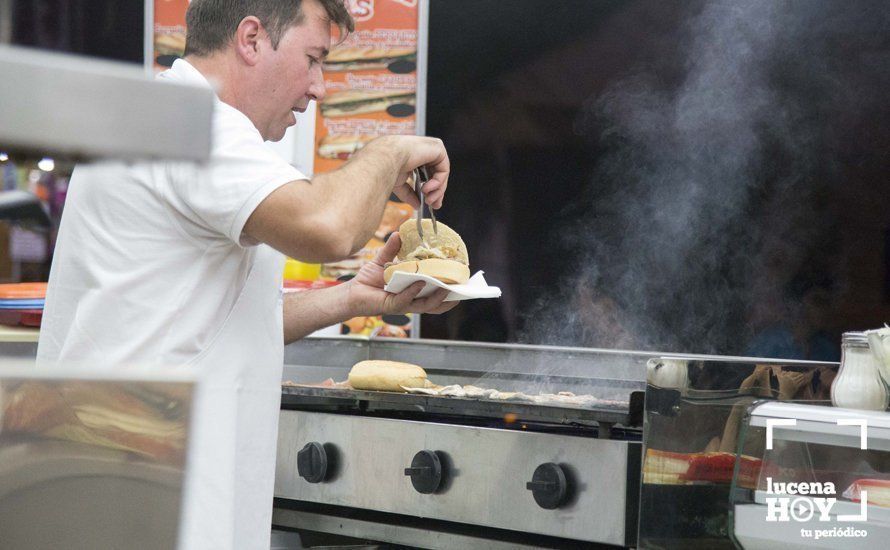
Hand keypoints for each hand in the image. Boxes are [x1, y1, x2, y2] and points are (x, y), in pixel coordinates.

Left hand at [344, 233, 458, 316]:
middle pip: (435, 304)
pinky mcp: (392, 306)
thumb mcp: (383, 261)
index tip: (462, 281)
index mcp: (413, 291)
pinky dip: (413, 292)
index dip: (449, 291)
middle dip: (449, 298)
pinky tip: (419, 283)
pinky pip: (406, 300)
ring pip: (425, 305)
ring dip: (436, 297)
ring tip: (445, 288)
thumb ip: (393, 249)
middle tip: (462, 289)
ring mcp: (403, 304)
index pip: (435, 294)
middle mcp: (411, 299)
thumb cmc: (369, 279)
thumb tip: (399, 233)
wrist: (352, 292)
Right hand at [380, 136, 449, 209]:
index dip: (432, 189)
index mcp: (415, 155)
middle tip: (434, 205)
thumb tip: (417, 206)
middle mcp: (425, 150)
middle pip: (437, 174)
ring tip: (428, 199)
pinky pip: (444, 170)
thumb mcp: (400, 184)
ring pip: (442, 174)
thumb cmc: (388, 167)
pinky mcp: (438, 148)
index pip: (429, 173)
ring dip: (437, 190)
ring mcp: (432, 147)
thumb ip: (409, 194)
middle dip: (438, 192)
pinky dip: (438, 182)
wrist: (387, 158)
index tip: (430, 203)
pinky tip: (427, 189)